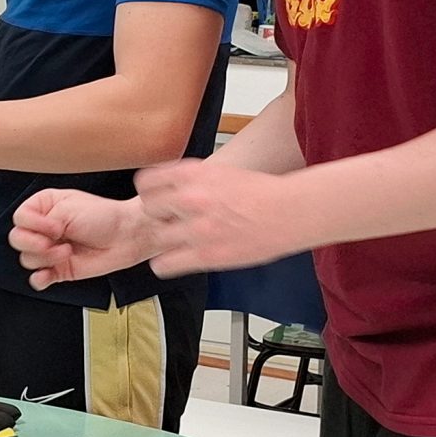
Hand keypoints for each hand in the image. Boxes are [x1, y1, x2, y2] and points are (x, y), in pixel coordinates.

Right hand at [10, 191, 149, 289]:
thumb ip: (43, 222)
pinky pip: (37, 279)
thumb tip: (33, 242)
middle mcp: (44, 228)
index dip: (34, 225)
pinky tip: (49, 275)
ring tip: (68, 251)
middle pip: (18, 240)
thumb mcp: (68, 208)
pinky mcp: (59, 269)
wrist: (126, 236)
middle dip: (36, 243)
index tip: (56, 226)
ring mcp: (50, 250)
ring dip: (47, 258)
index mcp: (44, 207)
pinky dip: (40, 279)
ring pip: (27, 260)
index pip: (19, 218)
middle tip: (56, 241)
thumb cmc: (103, 216)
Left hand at [134, 159, 320, 276]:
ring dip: (163, 239)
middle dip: (156, 215)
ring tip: (175, 240)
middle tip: (167, 220)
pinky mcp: (205, 255)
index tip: (153, 198)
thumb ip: (193, 178)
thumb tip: (172, 183)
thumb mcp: (221, 173)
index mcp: (193, 174)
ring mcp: (196, 228)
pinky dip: (166, 263)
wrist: (289, 212)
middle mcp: (191, 198)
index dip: (149, 192)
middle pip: (148, 208)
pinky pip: (165, 264)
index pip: (146, 181)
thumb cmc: (262, 193)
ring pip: (155, 237)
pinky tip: (175, 259)